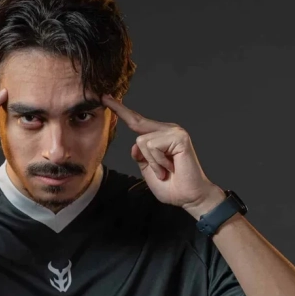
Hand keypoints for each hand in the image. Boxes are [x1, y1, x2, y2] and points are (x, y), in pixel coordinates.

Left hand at [101, 94, 223, 213]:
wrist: (189, 197)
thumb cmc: (171, 186)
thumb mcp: (148, 170)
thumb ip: (140, 156)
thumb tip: (135, 144)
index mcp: (160, 136)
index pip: (137, 121)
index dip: (121, 110)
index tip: (105, 98)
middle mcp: (167, 130)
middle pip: (136, 123)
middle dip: (120, 110)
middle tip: (106, 99)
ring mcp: (174, 132)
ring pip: (142, 141)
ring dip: (151, 163)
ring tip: (164, 171)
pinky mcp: (179, 137)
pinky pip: (153, 147)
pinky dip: (158, 162)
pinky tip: (170, 168)